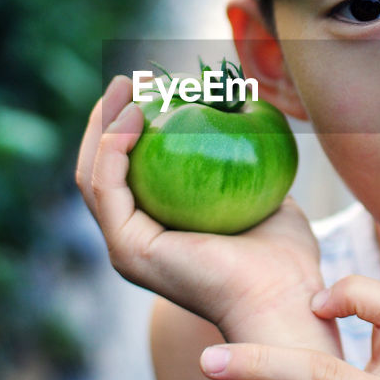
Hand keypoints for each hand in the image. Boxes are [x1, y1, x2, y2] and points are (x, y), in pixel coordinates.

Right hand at [76, 75, 328, 342]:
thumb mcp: (268, 197)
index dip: (128, 130)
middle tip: (126, 79)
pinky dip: (114, 147)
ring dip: (102, 127)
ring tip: (126, 87)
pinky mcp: (128, 250)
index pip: (128, 175)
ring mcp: (126, 249)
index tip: (147, 89)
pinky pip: (108, 188)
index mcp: (159, 236)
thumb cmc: (285, 261)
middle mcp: (134, 243)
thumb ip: (249, 168)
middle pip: (101, 171)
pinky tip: (134, 116)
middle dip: (106, 120)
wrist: (285, 299)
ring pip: (94, 177)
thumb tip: (250, 122)